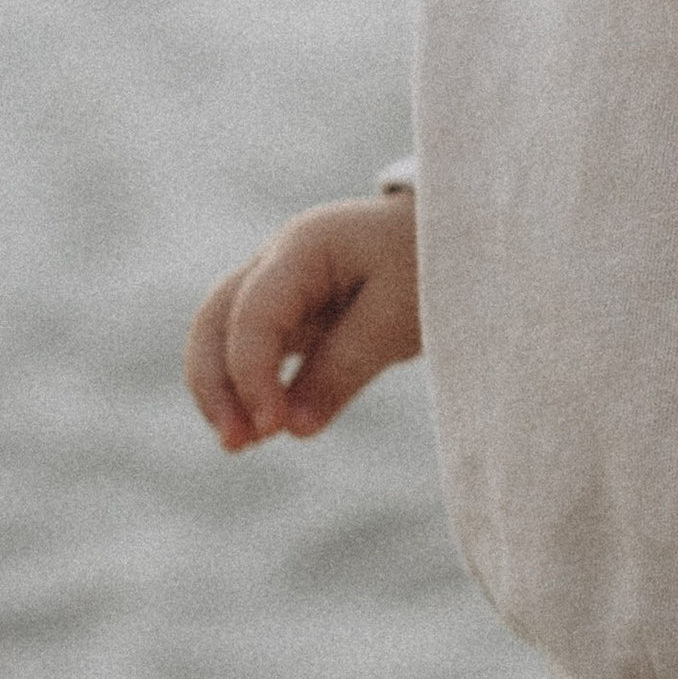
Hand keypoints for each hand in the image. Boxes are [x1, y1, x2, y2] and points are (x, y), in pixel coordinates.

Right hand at [186, 193, 421, 448]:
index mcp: (305, 246)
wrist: (460, 233)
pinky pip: (255, 348)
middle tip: (235, 444)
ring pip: (223, 334)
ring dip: (224, 390)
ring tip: (240, 445)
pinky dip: (251, 386)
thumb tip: (292, 428)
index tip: (273, 427)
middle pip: (215, 319)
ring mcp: (281, 283)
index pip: (252, 313)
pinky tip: (263, 427)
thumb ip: (343, 368)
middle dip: (215, 384)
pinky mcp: (295, 310)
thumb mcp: (398, 317)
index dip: (251, 374)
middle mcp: (279, 260)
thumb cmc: (434, 262)